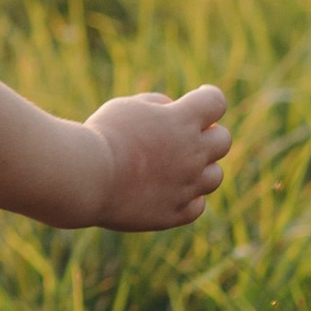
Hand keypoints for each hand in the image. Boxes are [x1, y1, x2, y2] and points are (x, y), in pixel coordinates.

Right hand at [85, 86, 229, 228]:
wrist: (88, 177)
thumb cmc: (103, 135)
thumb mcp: (126, 106)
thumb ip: (155, 105)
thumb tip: (171, 111)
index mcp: (182, 121)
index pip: (215, 102)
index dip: (208, 97)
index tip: (197, 98)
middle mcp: (193, 153)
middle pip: (223, 140)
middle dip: (208, 134)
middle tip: (185, 135)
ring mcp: (187, 186)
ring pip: (215, 176)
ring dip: (202, 168)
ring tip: (176, 166)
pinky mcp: (174, 213)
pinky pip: (196, 206)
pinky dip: (188, 197)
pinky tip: (169, 190)